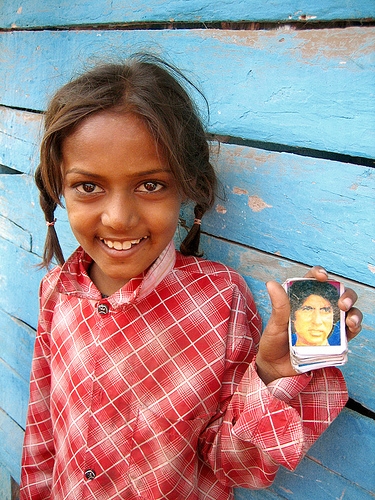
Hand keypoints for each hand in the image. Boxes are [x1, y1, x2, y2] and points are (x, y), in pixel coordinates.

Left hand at [255, 266, 362, 384]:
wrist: (276, 368)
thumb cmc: (273, 342)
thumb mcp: (275, 323)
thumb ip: (278, 305)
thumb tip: (271, 283)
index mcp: (302, 299)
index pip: (313, 281)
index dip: (319, 274)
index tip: (321, 277)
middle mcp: (319, 308)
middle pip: (337, 293)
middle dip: (345, 293)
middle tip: (343, 302)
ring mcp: (329, 323)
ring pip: (349, 310)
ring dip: (354, 310)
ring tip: (349, 317)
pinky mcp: (335, 339)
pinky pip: (350, 331)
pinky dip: (355, 327)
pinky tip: (352, 326)